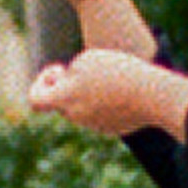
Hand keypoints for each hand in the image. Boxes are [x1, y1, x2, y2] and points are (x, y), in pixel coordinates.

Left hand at [26, 48, 181, 138]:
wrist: (153, 96)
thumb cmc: (118, 72)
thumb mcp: (87, 60)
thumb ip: (69, 74)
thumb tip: (66, 90)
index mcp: (65, 99)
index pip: (35, 99)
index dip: (41, 82)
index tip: (60, 70)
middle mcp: (77, 116)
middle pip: (61, 101)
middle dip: (67, 85)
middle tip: (87, 71)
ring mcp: (95, 124)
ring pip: (82, 106)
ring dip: (88, 92)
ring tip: (109, 77)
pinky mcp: (113, 127)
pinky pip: (101, 112)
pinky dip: (106, 101)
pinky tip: (123, 89)